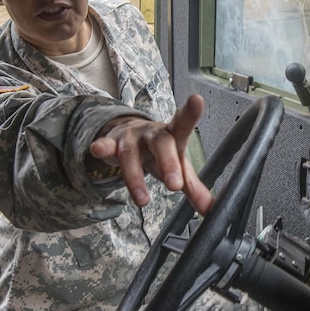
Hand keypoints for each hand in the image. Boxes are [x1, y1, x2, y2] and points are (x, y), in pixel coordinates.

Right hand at [88, 93, 213, 213]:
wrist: (129, 136)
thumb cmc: (159, 153)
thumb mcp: (178, 168)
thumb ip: (194, 188)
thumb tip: (213, 210)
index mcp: (173, 135)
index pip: (183, 124)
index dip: (190, 113)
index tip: (197, 100)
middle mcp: (152, 132)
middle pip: (161, 143)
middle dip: (168, 163)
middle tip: (176, 185)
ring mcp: (131, 136)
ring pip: (132, 153)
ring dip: (136, 177)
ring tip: (142, 200)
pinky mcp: (111, 142)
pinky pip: (106, 145)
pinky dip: (102, 147)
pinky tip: (97, 149)